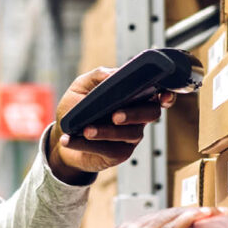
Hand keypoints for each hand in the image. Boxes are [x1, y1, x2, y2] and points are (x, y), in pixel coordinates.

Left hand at [47, 67, 176, 183]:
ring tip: (86, 130)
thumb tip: (112, 74)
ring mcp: (130, 136)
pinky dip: (87, 144)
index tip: (162, 96)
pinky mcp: (119, 154)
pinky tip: (70, 139)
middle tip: (115, 116)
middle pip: (150, 114)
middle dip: (134, 114)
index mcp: (131, 96)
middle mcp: (136, 116)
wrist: (61, 136)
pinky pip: (109, 149)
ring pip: (129, 134)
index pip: (157, 94)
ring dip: (106, 132)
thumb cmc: (75, 108)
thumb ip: (97, 77)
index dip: (166, 96)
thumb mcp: (80, 87)